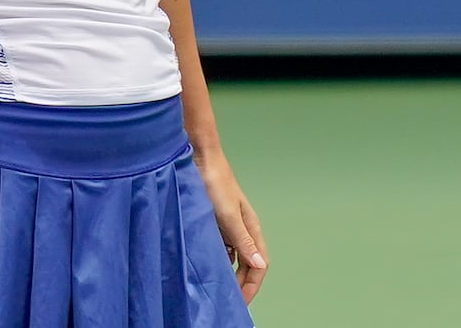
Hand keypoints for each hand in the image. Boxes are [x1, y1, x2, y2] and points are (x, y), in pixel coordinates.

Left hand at [197, 147, 267, 303]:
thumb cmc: (215, 184)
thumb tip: (260, 265)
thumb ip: (243, 241)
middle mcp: (242, 229)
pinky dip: (216, 260)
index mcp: (251, 227)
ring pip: (233, 257)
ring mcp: (228, 226)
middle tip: (228, 300)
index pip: (259, 264)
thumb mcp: (229, 216)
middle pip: (247, 264)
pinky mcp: (214, 223)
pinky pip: (219, 247)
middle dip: (241, 284)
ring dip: (228, 273)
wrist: (199, 159)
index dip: (252, 285)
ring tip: (217, 287)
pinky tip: (206, 266)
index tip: (240, 302)